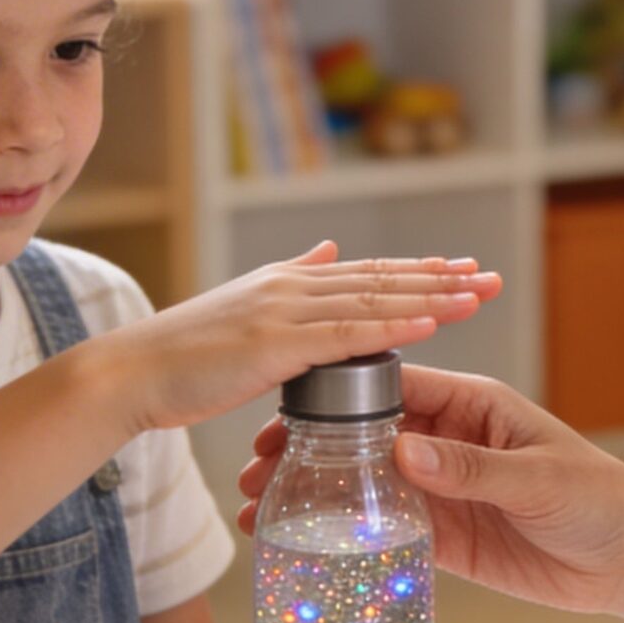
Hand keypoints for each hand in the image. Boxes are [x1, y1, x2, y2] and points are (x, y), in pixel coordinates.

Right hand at [87, 242, 497, 435]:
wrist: (132, 372)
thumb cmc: (183, 355)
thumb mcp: (244, 306)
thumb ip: (292, 278)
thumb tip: (329, 250)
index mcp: (289, 282)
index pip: (367, 272)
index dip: (418, 270)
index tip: (462, 268)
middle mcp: (293, 287)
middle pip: (382, 279)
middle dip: (441, 279)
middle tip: (491, 277)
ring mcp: (285, 312)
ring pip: (373, 301)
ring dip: (430, 299)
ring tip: (477, 296)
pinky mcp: (275, 344)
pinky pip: (346, 335)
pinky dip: (391, 327)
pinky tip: (427, 324)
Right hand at [237, 364, 623, 615]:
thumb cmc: (600, 500)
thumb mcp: (537, 478)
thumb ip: (470, 468)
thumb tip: (404, 450)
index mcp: (472, 405)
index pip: (393, 387)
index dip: (337, 400)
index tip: (286, 414)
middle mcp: (448, 441)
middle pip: (365, 436)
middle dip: (310, 448)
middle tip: (255, 468)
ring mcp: (443, 490)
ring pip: (366, 484)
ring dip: (317, 494)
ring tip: (261, 510)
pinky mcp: (445, 537)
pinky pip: (387, 531)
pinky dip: (347, 537)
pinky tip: (305, 545)